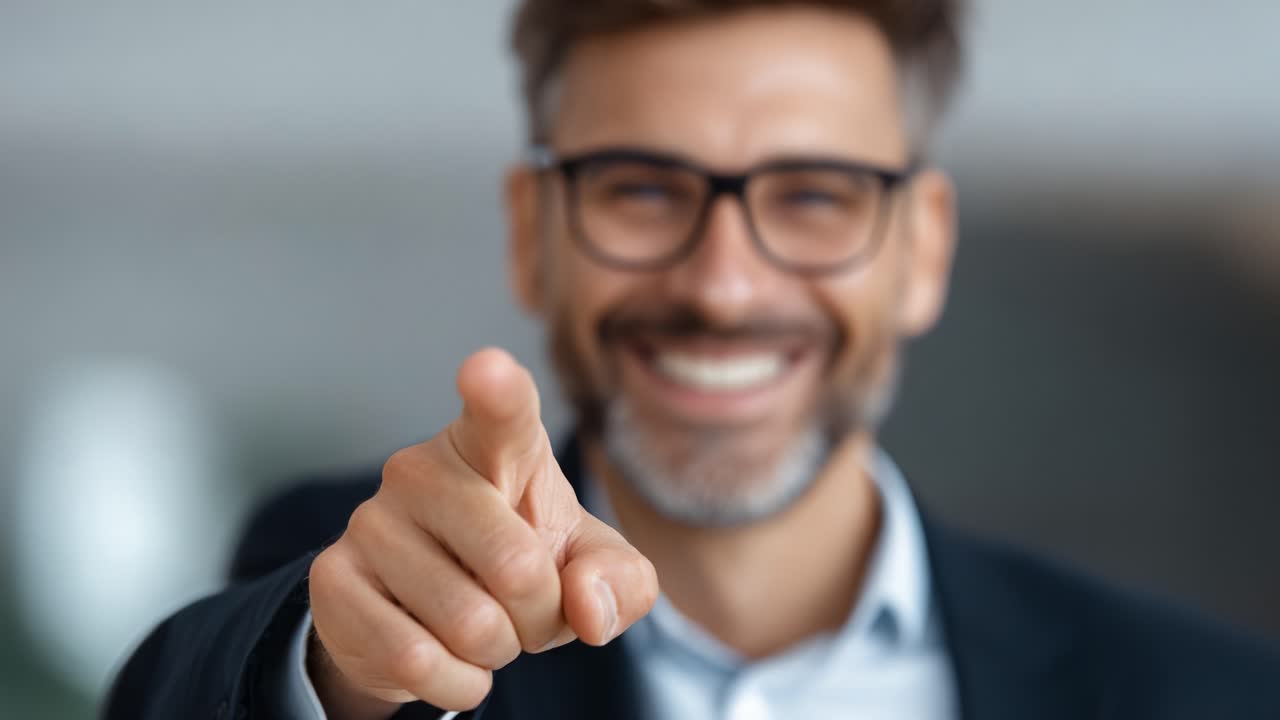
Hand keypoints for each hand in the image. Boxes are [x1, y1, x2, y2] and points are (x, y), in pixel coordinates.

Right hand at [307, 348, 658, 717]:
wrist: (432, 613)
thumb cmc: (524, 564)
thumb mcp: (590, 568)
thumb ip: (620, 581)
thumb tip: (586, 606)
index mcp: (497, 445)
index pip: (501, 411)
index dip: (497, 391)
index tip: (487, 369)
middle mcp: (423, 468)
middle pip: (518, 569)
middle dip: (538, 615)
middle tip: (520, 605)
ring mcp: (370, 521)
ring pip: (470, 625)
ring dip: (495, 652)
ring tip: (481, 627)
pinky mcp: (332, 578)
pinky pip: (415, 660)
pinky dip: (454, 681)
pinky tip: (447, 658)